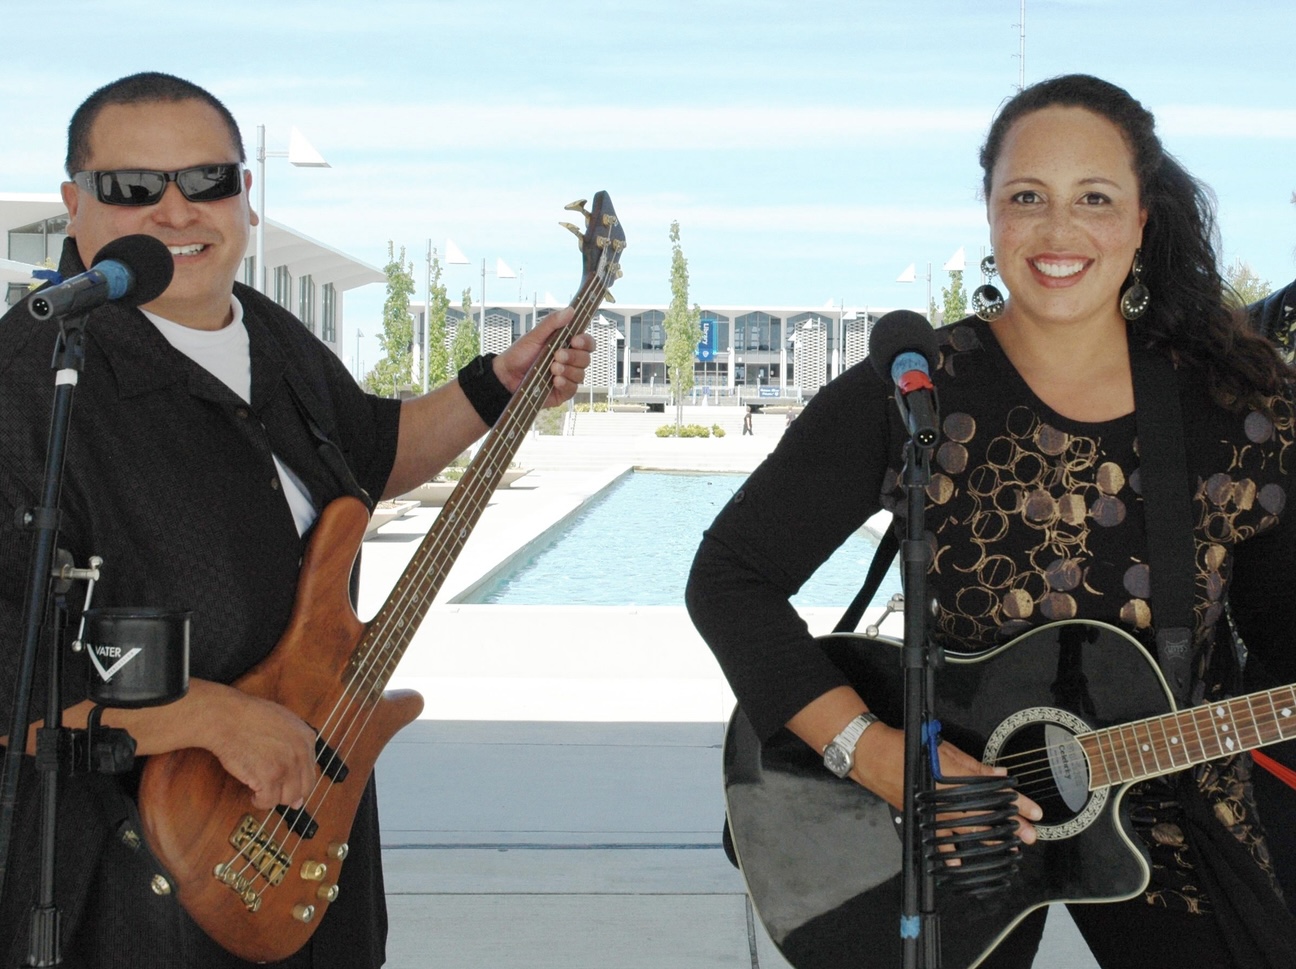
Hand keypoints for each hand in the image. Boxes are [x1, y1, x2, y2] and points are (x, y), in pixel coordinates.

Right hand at [201, 688, 319, 810]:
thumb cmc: (248, 718)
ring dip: (274, 797)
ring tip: (261, 789)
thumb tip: (298, 779)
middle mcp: (300, 753)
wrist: (227, 717)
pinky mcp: (268, 777)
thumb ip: (293, 748)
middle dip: (288, 793)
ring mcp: (286, 766)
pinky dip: (259, 802)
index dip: (296, 781)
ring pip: (289, 798)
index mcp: (306, 738)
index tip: (286, 783)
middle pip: (304, 789)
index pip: (311, 771)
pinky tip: (253, 793)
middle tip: (273, 789)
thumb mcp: (282, 724)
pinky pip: (269, 802)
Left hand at [493, 307, 594, 407]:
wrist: (506, 376)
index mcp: (566, 345)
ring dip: (568, 370)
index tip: (575, 341)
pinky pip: (572, 389)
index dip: (585, 342)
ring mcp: (567, 377)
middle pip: (586, 359)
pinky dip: (565, 383)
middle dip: (573, 357)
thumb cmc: (520, 355)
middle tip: (557, 355)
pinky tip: (554, 380)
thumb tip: (570, 310)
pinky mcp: (562, 392)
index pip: (586, 343)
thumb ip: (552, 323)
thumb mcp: (535, 336)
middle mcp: (569, 361)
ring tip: (552, 369)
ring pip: (580, 375)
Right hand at [855, 723, 1041, 847]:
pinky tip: (960, 859)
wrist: (871, 754)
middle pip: (982, 814)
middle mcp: (941, 796)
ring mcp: (929, 809)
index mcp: (950, 775)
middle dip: (1009, 826)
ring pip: (964, 829)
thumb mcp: (943, 749)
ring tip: (1009, 847)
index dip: (1015, 802)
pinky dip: (947, 850)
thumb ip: (974, 766)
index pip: (991, 792)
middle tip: (1030, 835)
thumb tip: (1000, 773)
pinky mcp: (917, 817)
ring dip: (988, 839)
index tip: (1033, 810)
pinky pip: (935, 839)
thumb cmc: (905, 745)